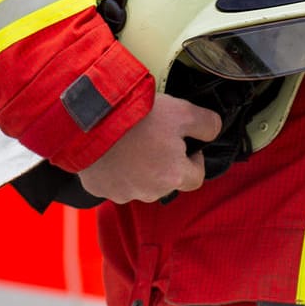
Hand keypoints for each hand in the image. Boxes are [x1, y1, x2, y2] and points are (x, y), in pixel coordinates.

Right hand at [76, 93, 220, 203]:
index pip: (196, 178)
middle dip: (165, 163)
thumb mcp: (183, 112)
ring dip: (140, 168)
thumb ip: (207, 125)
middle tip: (155, 138)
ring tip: (132, 141)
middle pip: (166, 182)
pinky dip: (116, 169)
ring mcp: (121, 193)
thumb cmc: (137, 117)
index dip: (193, 159)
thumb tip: (213, 131)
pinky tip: (113, 149)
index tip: (183, 143)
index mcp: (172, 177)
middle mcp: (148, 192)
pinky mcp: (98, 189)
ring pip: (140, 183)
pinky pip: (114, 182)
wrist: (91, 120)